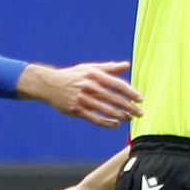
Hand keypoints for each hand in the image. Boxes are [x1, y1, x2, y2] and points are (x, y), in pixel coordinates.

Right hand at [18, 60, 142, 128]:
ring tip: (130, 119)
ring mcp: (82, 99)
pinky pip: (95, 119)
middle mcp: (89, 87)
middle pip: (114, 99)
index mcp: (94, 75)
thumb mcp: (89, 68)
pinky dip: (106, 123)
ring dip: (120, 116)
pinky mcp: (76, 110)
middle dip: (130, 107)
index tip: (140, 99)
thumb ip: (109, 68)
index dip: (130, 92)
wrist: (49, 84)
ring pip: (106, 110)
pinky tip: (115, 124)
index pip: (117, 84)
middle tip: (140, 113)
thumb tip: (127, 65)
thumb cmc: (72, 75)